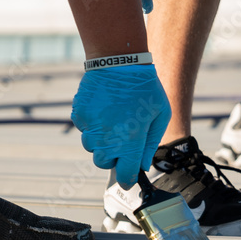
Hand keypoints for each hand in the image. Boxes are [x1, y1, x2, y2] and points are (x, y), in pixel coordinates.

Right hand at [71, 64, 171, 187]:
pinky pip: (84, 128)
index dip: (128, 179)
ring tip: (113, 119)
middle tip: (122, 140)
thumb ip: (150, 143)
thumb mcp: (160, 115)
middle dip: (112, 157)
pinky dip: (92, 123)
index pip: (125, 175)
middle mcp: (107, 139)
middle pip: (103, 163)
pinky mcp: (80, 115)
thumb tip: (142, 164)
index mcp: (130, 142)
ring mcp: (91, 127)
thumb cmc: (145, 88)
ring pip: (91, 146)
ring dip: (101, 140)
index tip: (128, 177)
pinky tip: (103, 108)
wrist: (119, 60)